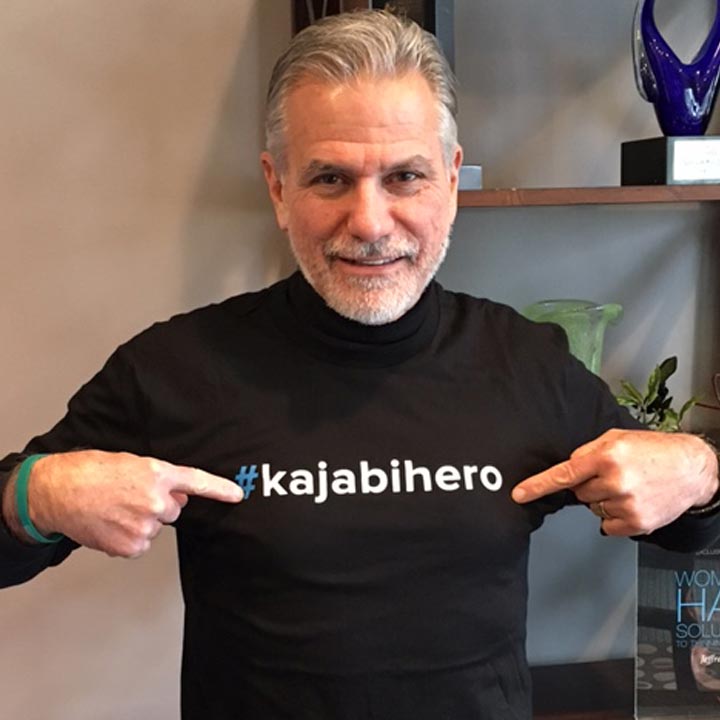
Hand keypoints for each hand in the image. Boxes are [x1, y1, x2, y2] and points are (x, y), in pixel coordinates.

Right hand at [20, 450, 242, 556]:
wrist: (57, 491)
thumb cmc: (90, 472)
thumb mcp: (132, 463)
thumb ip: (160, 478)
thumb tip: (178, 495)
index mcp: (158, 474)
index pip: (197, 482)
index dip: (220, 489)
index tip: (237, 495)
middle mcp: (156, 500)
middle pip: (173, 510)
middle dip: (157, 505)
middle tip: (129, 497)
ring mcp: (144, 525)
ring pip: (154, 527)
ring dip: (140, 522)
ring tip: (114, 509)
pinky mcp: (131, 546)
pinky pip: (140, 544)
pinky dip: (127, 538)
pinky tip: (110, 524)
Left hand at [511, 429, 718, 535]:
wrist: (691, 468)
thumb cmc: (652, 450)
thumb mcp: (616, 438)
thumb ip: (587, 451)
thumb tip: (568, 468)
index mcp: (607, 457)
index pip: (564, 474)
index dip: (538, 485)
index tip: (518, 495)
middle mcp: (616, 481)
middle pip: (578, 493)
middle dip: (589, 484)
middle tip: (613, 475)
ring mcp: (627, 505)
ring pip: (593, 508)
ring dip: (604, 499)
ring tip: (628, 486)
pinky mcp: (637, 523)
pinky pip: (606, 526)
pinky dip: (614, 516)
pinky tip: (632, 501)